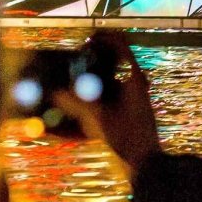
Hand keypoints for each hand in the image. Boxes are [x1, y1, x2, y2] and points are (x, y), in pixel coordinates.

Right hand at [52, 31, 161, 175]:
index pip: (120, 44)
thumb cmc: (128, 138)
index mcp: (134, 78)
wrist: (146, 163)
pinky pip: (112, 93)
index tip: (86, 40)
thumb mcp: (99, 119)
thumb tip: (55, 93)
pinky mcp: (130, 109)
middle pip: (115, 60)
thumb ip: (76, 103)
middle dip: (94, 58)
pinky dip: (97, 93)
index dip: (102, 38)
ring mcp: (134, 96)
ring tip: (74, 81)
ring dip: (94, 76)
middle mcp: (136, 83)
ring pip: (112, 77)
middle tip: (76, 61)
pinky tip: (83, 102)